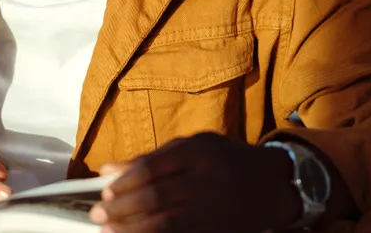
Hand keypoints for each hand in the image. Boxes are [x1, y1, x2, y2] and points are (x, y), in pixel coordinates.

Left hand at [89, 133, 300, 232]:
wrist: (272, 185)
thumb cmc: (223, 160)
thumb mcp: (192, 146)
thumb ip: (150, 158)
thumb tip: (107, 170)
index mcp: (200, 152)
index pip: (153, 168)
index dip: (125, 183)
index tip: (105, 192)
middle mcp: (209, 181)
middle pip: (157, 197)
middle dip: (122, 209)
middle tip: (98, 215)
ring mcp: (216, 209)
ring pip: (168, 224)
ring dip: (133, 229)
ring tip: (109, 231)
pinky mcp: (218, 231)